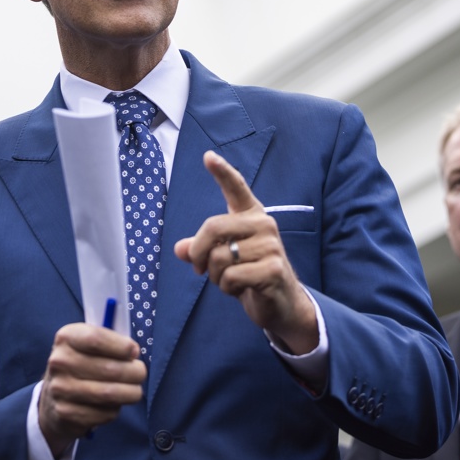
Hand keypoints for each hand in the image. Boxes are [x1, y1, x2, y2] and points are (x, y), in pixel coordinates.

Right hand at [38, 323, 146, 457]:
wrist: (52, 398)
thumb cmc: (80, 365)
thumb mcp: (87, 345)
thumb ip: (109, 343)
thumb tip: (133, 352)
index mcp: (66, 338)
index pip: (96, 339)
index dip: (121, 346)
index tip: (134, 352)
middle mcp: (59, 362)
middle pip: (109, 368)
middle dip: (134, 372)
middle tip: (140, 373)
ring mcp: (60, 389)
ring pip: (109, 393)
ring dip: (130, 393)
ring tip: (135, 390)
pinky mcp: (66, 413)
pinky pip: (104, 413)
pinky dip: (115, 409)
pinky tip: (113, 404)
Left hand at [174, 150, 317, 353]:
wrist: (280, 302)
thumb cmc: (249, 274)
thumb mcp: (221, 258)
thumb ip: (200, 249)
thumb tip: (179, 249)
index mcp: (251, 215)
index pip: (237, 188)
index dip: (222, 172)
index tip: (208, 156)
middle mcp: (264, 224)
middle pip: (212, 228)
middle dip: (198, 253)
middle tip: (199, 270)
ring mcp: (271, 246)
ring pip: (219, 257)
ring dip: (215, 276)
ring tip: (231, 279)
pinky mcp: (273, 269)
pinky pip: (230, 276)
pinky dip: (227, 288)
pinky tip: (241, 289)